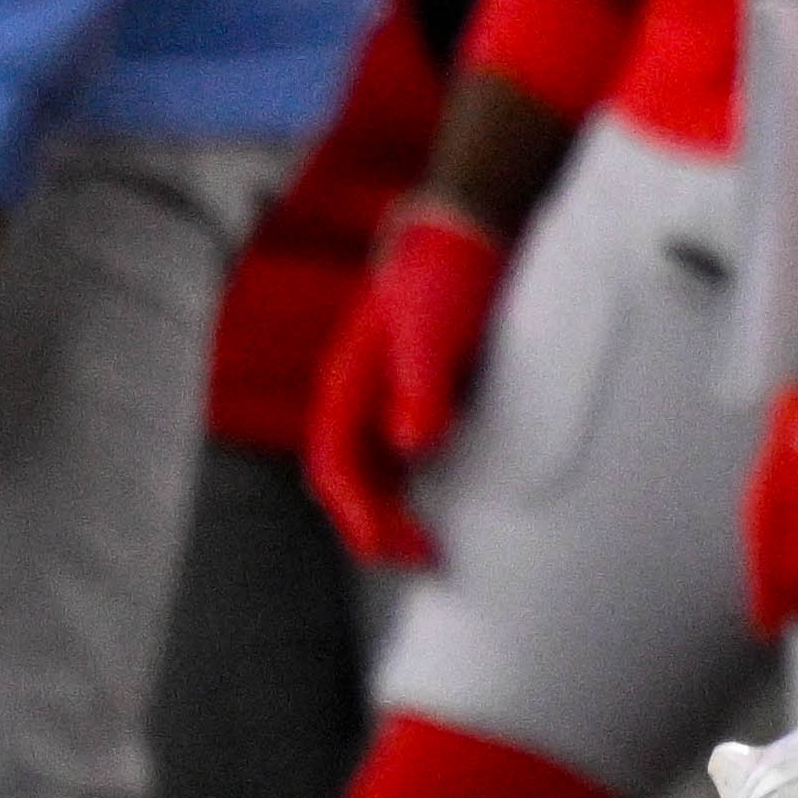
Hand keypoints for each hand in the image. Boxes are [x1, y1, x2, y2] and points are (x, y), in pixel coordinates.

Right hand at [308, 196, 511, 567]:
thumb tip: (414, 445)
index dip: (356, 514)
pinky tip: (444, 508)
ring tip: (431, 549)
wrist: (462, 238)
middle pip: (349, 482)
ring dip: (391, 516)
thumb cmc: (443, 281)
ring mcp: (380, 402)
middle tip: (425, 559)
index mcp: (347, 388)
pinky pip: (398, 461)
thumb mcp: (432, 331)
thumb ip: (423, 386)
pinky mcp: (411, 400)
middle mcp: (355, 402)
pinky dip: (412, 492)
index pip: (335, 467)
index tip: (387, 550)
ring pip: (371, 476)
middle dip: (375, 528)